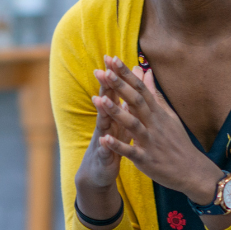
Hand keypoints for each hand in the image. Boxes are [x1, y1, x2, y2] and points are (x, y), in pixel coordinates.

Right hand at [74, 65, 131, 226]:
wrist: (99, 171)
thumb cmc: (113, 141)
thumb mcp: (121, 119)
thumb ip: (126, 100)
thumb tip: (132, 80)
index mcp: (114, 114)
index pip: (115, 91)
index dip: (115, 76)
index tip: (115, 58)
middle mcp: (106, 123)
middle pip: (105, 103)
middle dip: (104, 88)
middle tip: (102, 71)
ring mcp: (102, 139)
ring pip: (102, 124)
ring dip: (101, 112)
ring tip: (98, 100)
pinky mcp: (104, 157)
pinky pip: (105, 151)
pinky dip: (105, 146)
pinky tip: (104, 142)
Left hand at [91, 55, 223, 205]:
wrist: (191, 170)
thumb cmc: (177, 141)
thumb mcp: (168, 115)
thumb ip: (154, 94)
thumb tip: (147, 72)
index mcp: (157, 112)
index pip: (140, 88)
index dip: (126, 74)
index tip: (111, 59)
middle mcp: (154, 123)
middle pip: (135, 101)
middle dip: (119, 86)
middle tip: (102, 71)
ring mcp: (150, 141)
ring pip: (132, 124)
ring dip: (115, 112)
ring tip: (98, 100)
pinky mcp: (146, 159)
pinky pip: (130, 151)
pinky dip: (117, 146)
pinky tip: (104, 139)